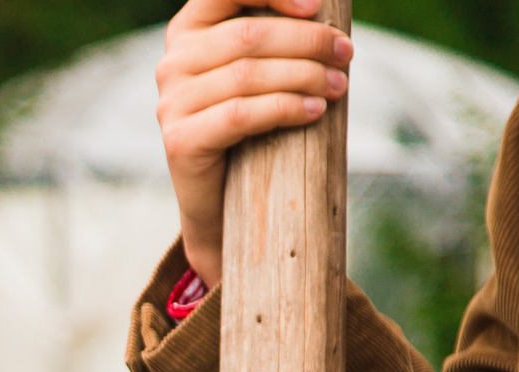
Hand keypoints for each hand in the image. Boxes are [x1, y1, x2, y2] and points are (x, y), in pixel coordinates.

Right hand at [157, 0, 352, 290]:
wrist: (222, 205)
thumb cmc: (250, 130)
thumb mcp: (260, 74)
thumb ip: (276, 39)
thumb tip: (330, 17)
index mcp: (188, 31)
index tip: (318, 6)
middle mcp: (173, 62)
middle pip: (248, 35)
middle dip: (307, 41)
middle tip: (346, 54)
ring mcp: (172, 103)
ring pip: (248, 74)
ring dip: (305, 76)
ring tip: (339, 86)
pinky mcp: (180, 141)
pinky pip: (240, 114)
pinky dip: (285, 108)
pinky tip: (315, 111)